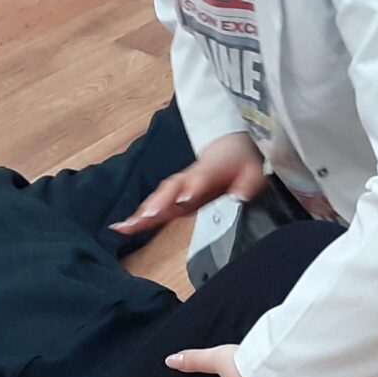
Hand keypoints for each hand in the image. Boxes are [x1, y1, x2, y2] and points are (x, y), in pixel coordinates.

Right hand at [110, 132, 267, 234]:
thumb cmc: (238, 162)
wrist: (227, 148)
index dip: (191, 189)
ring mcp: (178, 188)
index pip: (199, 181)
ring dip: (142, 212)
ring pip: (158, 198)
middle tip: (146, 217)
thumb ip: (248, 184)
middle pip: (170, 190)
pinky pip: (154, 206)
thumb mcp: (254, 171)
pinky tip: (124, 228)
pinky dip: (139, 216)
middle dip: (157, 203)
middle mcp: (189, 180)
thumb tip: (240, 196)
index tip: (183, 200)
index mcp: (210, 172)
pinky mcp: (172, 197)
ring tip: (125, 227)